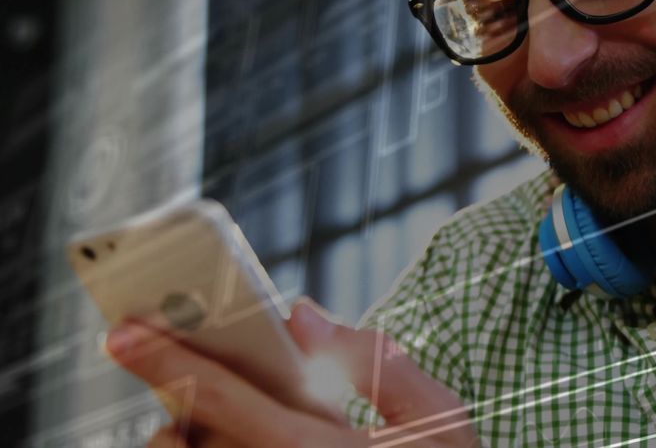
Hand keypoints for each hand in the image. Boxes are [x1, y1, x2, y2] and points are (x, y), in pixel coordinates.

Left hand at [108, 299, 478, 446]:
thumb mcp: (437, 417)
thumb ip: (377, 361)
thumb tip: (300, 315)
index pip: (229, 404)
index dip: (170, 363)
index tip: (123, 332)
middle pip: (195, 439)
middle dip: (169, 391)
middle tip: (149, 349)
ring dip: (183, 430)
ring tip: (193, 404)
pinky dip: (207, 446)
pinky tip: (217, 429)